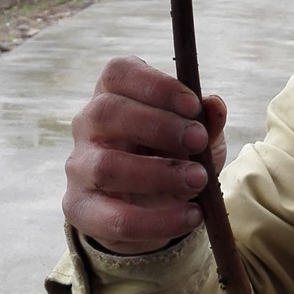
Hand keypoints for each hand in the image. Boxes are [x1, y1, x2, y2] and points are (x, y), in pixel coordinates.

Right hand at [62, 56, 226, 254]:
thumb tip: (214, 105)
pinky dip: (157, 220)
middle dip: (159, 126)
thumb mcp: (197, 138)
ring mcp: (79, 166)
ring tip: (198, 181)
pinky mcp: (80, 208)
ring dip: (159, 174)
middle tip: (198, 141)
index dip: (156, 85)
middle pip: (107, 112)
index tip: (192, 105)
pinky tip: (190, 215)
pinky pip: (113, 216)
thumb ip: (206, 122)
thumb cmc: (172, 156)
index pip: (119, 73)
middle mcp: (88, 124)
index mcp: (113, 94)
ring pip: (106, 166)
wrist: (153, 207)